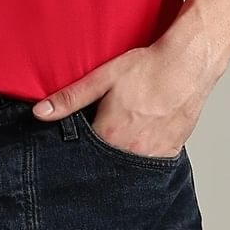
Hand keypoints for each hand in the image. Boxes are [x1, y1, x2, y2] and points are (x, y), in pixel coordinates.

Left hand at [31, 39, 216, 156]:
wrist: (188, 64)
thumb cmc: (147, 68)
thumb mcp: (103, 77)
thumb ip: (70, 98)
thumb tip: (40, 113)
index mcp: (109, 134)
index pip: (82, 154)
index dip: (75, 148)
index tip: (75, 142)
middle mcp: (131, 151)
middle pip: (105, 162)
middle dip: (98, 155)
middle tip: (101, 135)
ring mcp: (153, 154)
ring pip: (128, 165)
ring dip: (120, 156)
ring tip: (121, 136)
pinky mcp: (171, 151)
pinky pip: (150, 163)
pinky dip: (142, 155)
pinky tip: (140, 138)